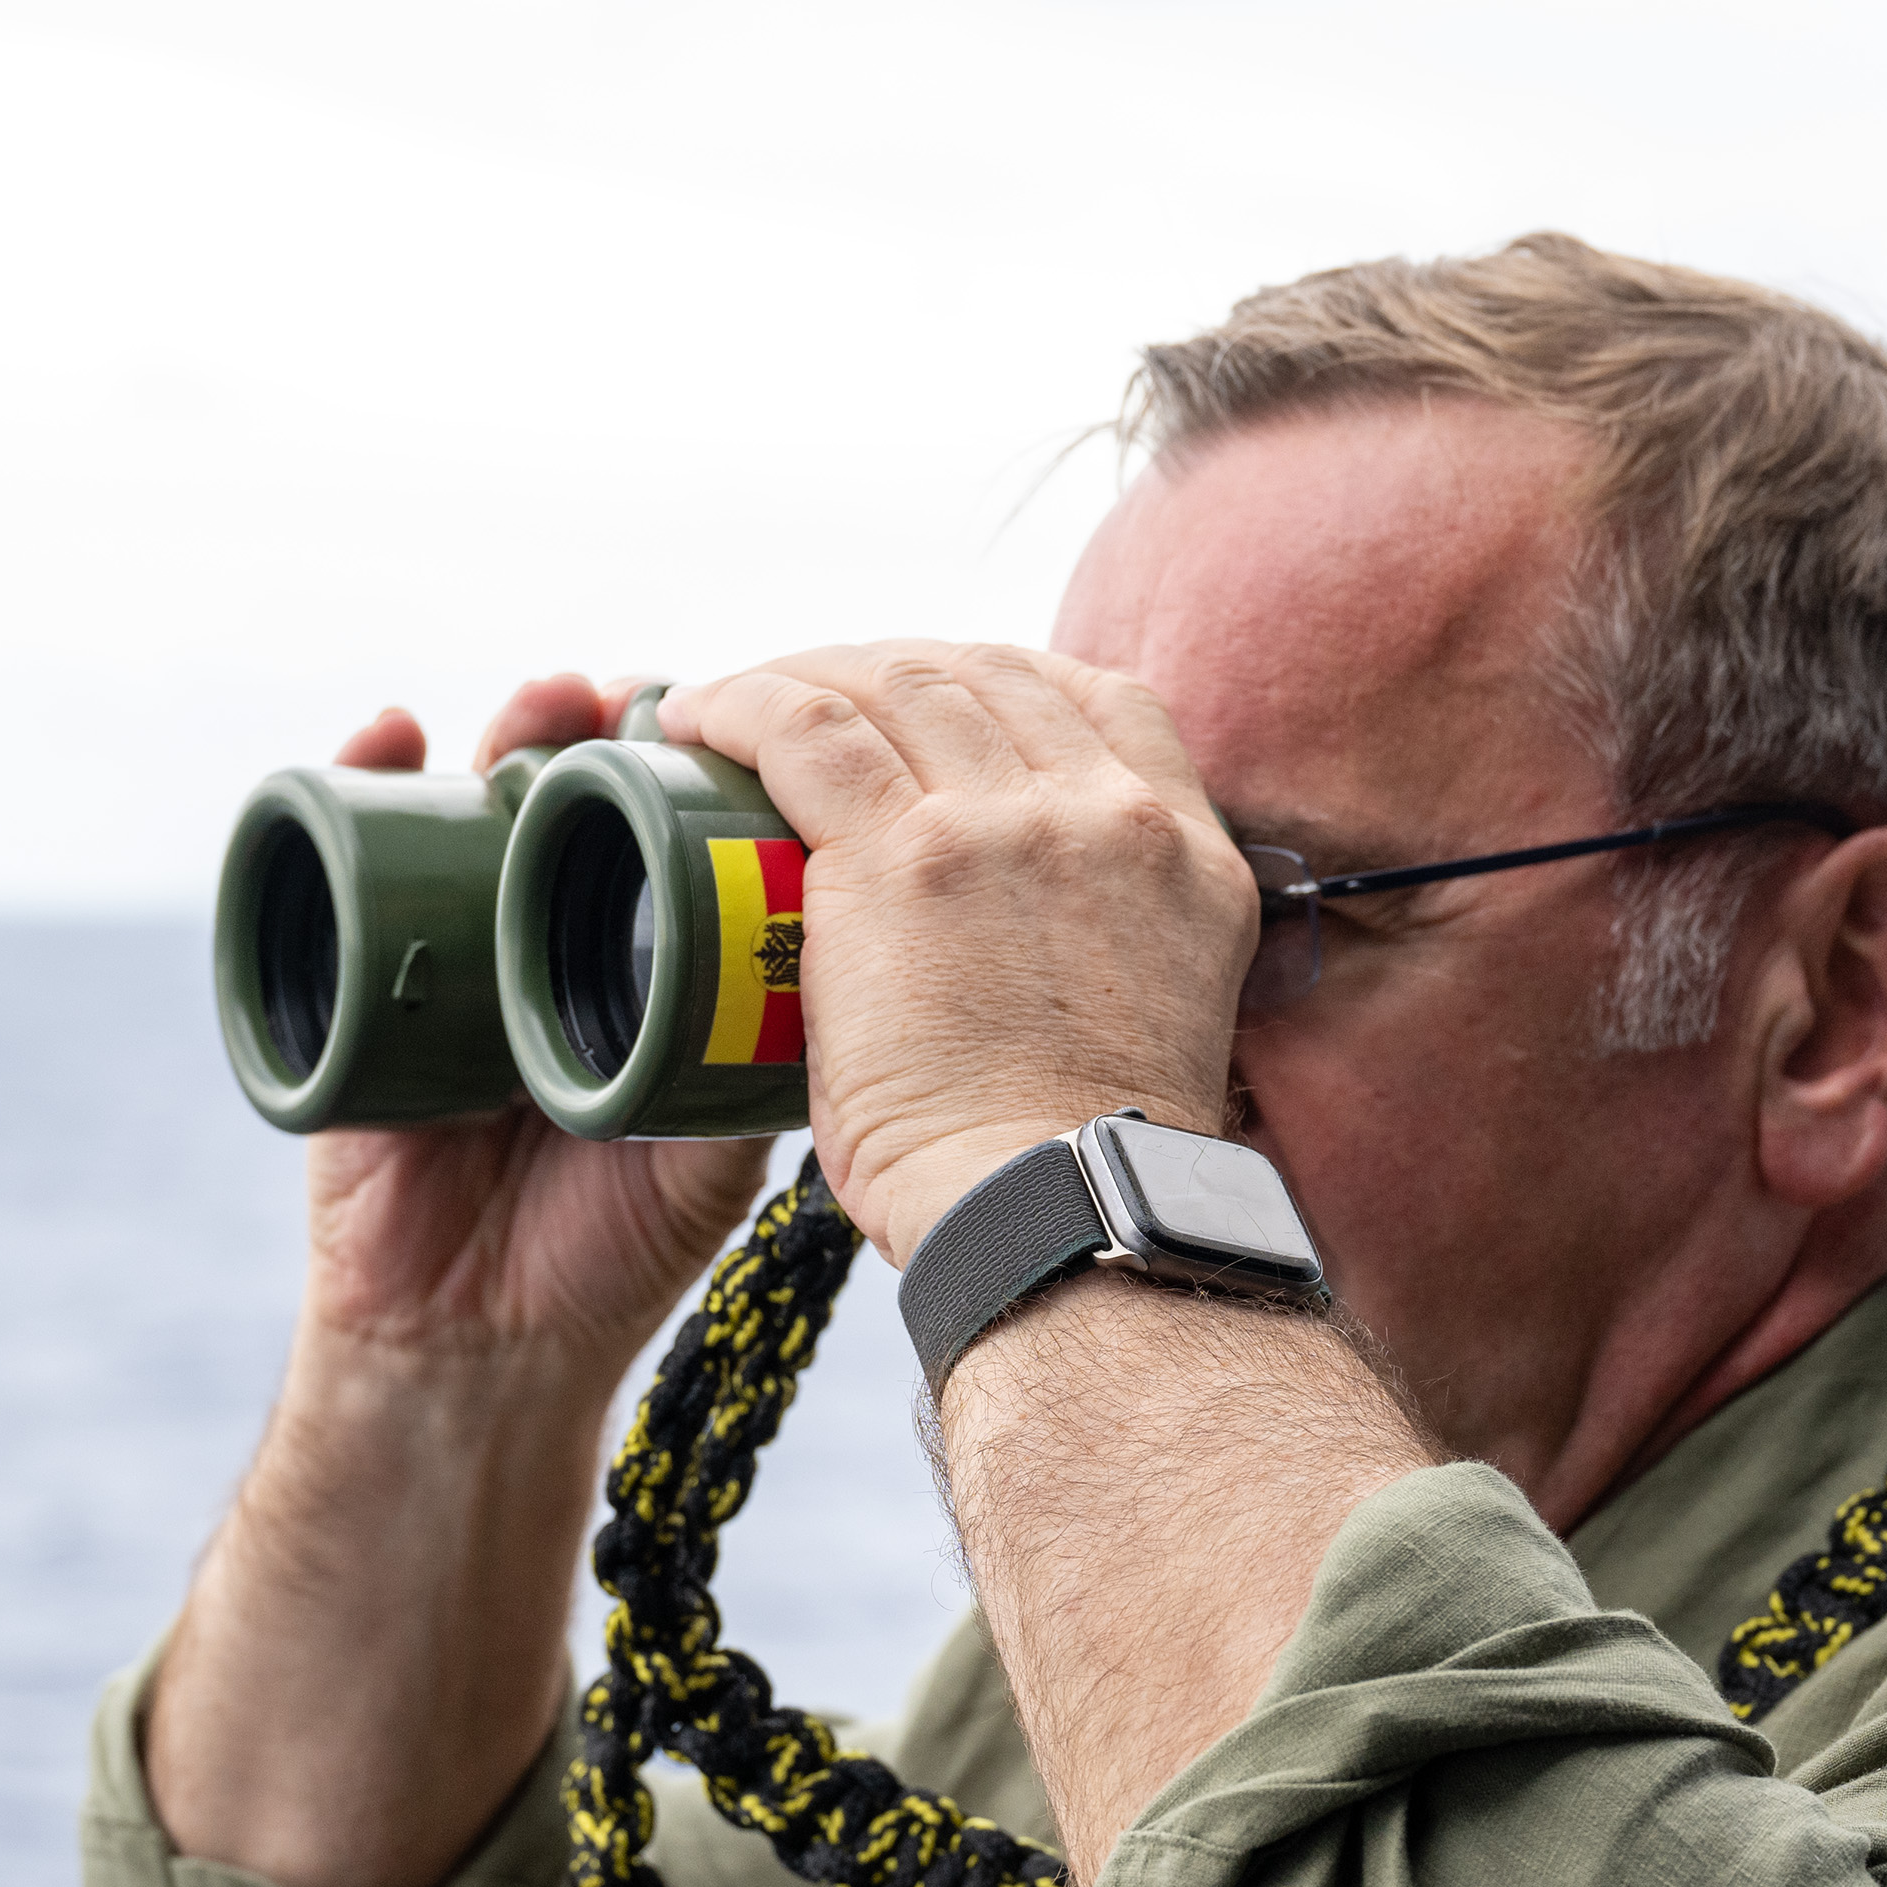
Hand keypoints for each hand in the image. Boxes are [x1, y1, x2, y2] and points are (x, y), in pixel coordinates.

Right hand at [304, 676, 768, 1375]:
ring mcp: (438, 961)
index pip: (648, 838)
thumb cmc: (611, 1254)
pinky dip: (348, 784)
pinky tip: (385, 731)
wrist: (480, 1348)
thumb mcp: (713, 1148)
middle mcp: (533, 947)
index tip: (714, 720)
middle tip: (623, 697)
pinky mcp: (347, 989)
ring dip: (492, 738)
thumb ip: (762, 1065)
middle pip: (554, 803)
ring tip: (541, 705)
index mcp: (624, 971)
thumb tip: (851, 964)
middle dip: (586, 732)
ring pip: (459, 816)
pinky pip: (340, 868)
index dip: (674, 772)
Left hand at [660, 644, 1258, 1262]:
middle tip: (814, 699)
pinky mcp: (906, 856)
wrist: (1059, 1217)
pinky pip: (808, 728)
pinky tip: (698, 717)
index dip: (1006, 682)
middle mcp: (1113, 814)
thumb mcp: (1151, 1014)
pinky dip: (743, 704)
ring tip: (736, 705)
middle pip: (985, 674)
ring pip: (892, 681)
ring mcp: (1010, 824)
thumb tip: (1014, 939)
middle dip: (887, 669)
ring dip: (804, 674)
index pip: (1107, 700)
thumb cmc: (1075, 1164)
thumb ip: (1104, 940)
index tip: (937, 703)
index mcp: (1188, 854)